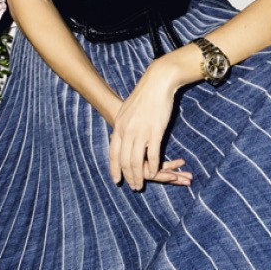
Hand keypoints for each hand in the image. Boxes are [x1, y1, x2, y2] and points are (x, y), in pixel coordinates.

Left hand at [108, 62, 191, 190]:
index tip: (116, 180)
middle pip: (124, 160)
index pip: (113, 153)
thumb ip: (123, 126)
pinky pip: (152, 155)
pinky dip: (153, 166)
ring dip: (139, 175)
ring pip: (137, 161)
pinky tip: (154, 173)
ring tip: (142, 184)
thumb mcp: (127, 111)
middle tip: (134, 186)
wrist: (157, 83)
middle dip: (128, 176)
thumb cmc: (144, 97)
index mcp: (119, 126)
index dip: (114, 169)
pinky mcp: (155, 132)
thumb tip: (120, 138)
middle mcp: (127, 131)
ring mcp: (141, 132)